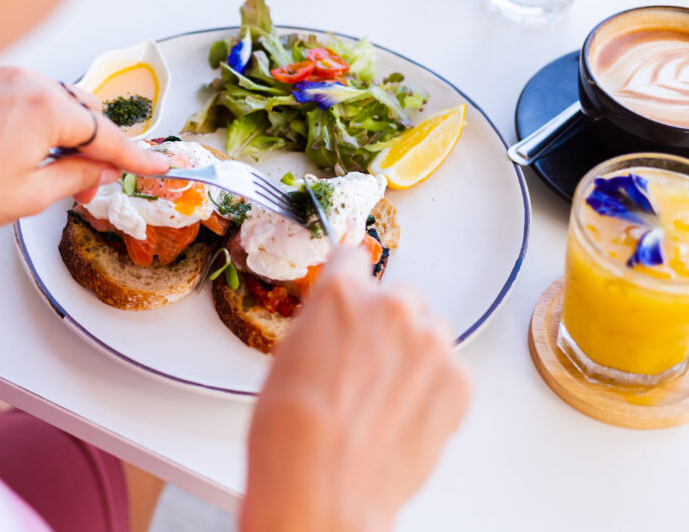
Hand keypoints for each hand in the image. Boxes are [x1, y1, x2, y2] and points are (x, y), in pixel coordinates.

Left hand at [0, 65, 169, 228]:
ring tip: (51, 168)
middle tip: (93, 183)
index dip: (137, 156)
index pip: (107, 135)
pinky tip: (17, 146)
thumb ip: (74, 177)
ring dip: (62, 129)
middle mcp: (26, 80)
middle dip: (95, 144)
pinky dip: (33, 116)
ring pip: (51, 98)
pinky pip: (22, 92)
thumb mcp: (27, 195)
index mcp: (47, 108)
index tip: (160, 165)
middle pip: (82, 109)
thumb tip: (99, 170)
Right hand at [241, 248, 470, 531]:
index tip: (356, 295)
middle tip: (368, 368)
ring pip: (432, 334)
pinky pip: (452, 374)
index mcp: (339, 293)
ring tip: (387, 401)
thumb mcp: (288, 358)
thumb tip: (338, 331)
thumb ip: (323, 328)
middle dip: (389, 327)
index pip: (355, 258)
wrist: (320, 487)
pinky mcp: (459, 381)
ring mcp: (430, 342)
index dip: (352, 282)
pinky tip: (405, 420)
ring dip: (416, 357)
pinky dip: (436, 393)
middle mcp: (390, 306)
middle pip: (402, 299)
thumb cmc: (289, 434)